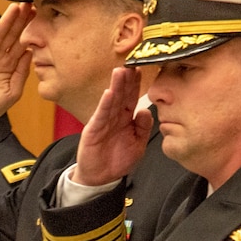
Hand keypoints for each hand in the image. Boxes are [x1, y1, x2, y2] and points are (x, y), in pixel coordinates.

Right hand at [0, 3, 35, 127]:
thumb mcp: (12, 92)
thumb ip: (21, 74)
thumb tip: (31, 54)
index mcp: (11, 64)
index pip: (23, 43)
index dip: (31, 30)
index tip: (40, 16)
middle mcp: (0, 56)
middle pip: (12, 34)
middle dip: (21, 19)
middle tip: (30, 3)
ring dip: (6, 21)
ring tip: (15, 7)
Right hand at [69, 68, 146, 187]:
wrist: (100, 177)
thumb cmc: (118, 160)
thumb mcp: (137, 145)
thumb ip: (143, 129)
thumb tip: (146, 110)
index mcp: (126, 118)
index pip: (132, 97)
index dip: (136, 84)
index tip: (142, 69)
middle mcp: (115, 117)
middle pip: (122, 94)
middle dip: (126, 79)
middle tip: (132, 63)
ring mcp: (103, 122)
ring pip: (111, 101)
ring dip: (116, 86)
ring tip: (120, 72)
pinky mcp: (93, 130)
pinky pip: (100, 116)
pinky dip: (104, 105)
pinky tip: (108, 94)